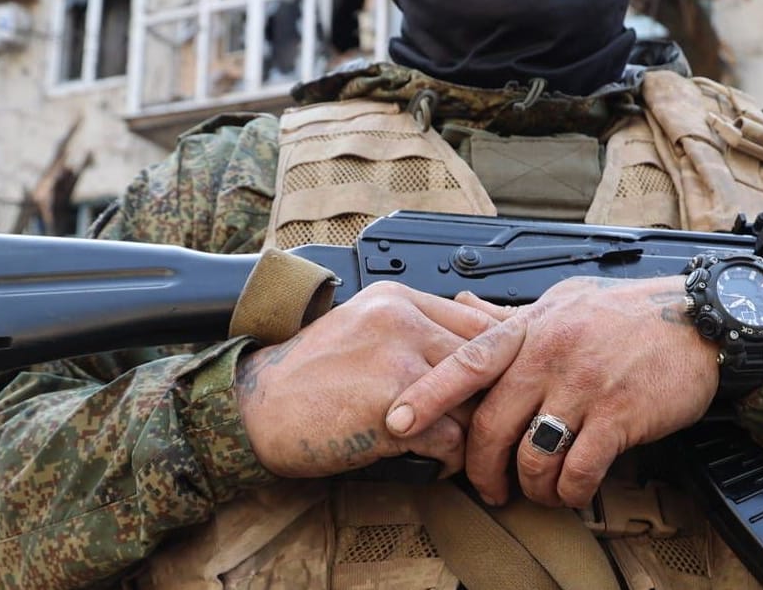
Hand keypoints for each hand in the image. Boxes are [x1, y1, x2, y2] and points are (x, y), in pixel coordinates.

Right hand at [235, 281, 497, 477]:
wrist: (253, 408)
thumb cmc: (307, 375)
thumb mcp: (363, 327)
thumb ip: (415, 329)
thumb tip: (475, 348)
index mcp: (398, 299)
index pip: (481, 320)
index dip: (503, 356)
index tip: (509, 382)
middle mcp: (403, 322)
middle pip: (486, 359)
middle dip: (494, 397)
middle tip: (497, 422)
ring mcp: (399, 364)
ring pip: (474, 401)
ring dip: (473, 432)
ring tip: (463, 447)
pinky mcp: (392, 412)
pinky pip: (452, 440)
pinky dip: (450, 459)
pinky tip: (435, 463)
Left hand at [383, 275, 719, 508]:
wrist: (703, 322)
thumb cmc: (632, 313)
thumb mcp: (566, 300)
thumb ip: (514, 314)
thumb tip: (464, 304)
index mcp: (534, 327)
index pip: (468, 360)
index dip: (428, 393)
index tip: (397, 421)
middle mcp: (553, 354)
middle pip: (493, 425)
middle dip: (481, 469)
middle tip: (488, 488)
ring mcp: (586, 386)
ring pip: (533, 455)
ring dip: (531, 487)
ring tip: (538, 492)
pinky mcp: (620, 416)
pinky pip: (579, 469)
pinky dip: (570, 491)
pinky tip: (574, 492)